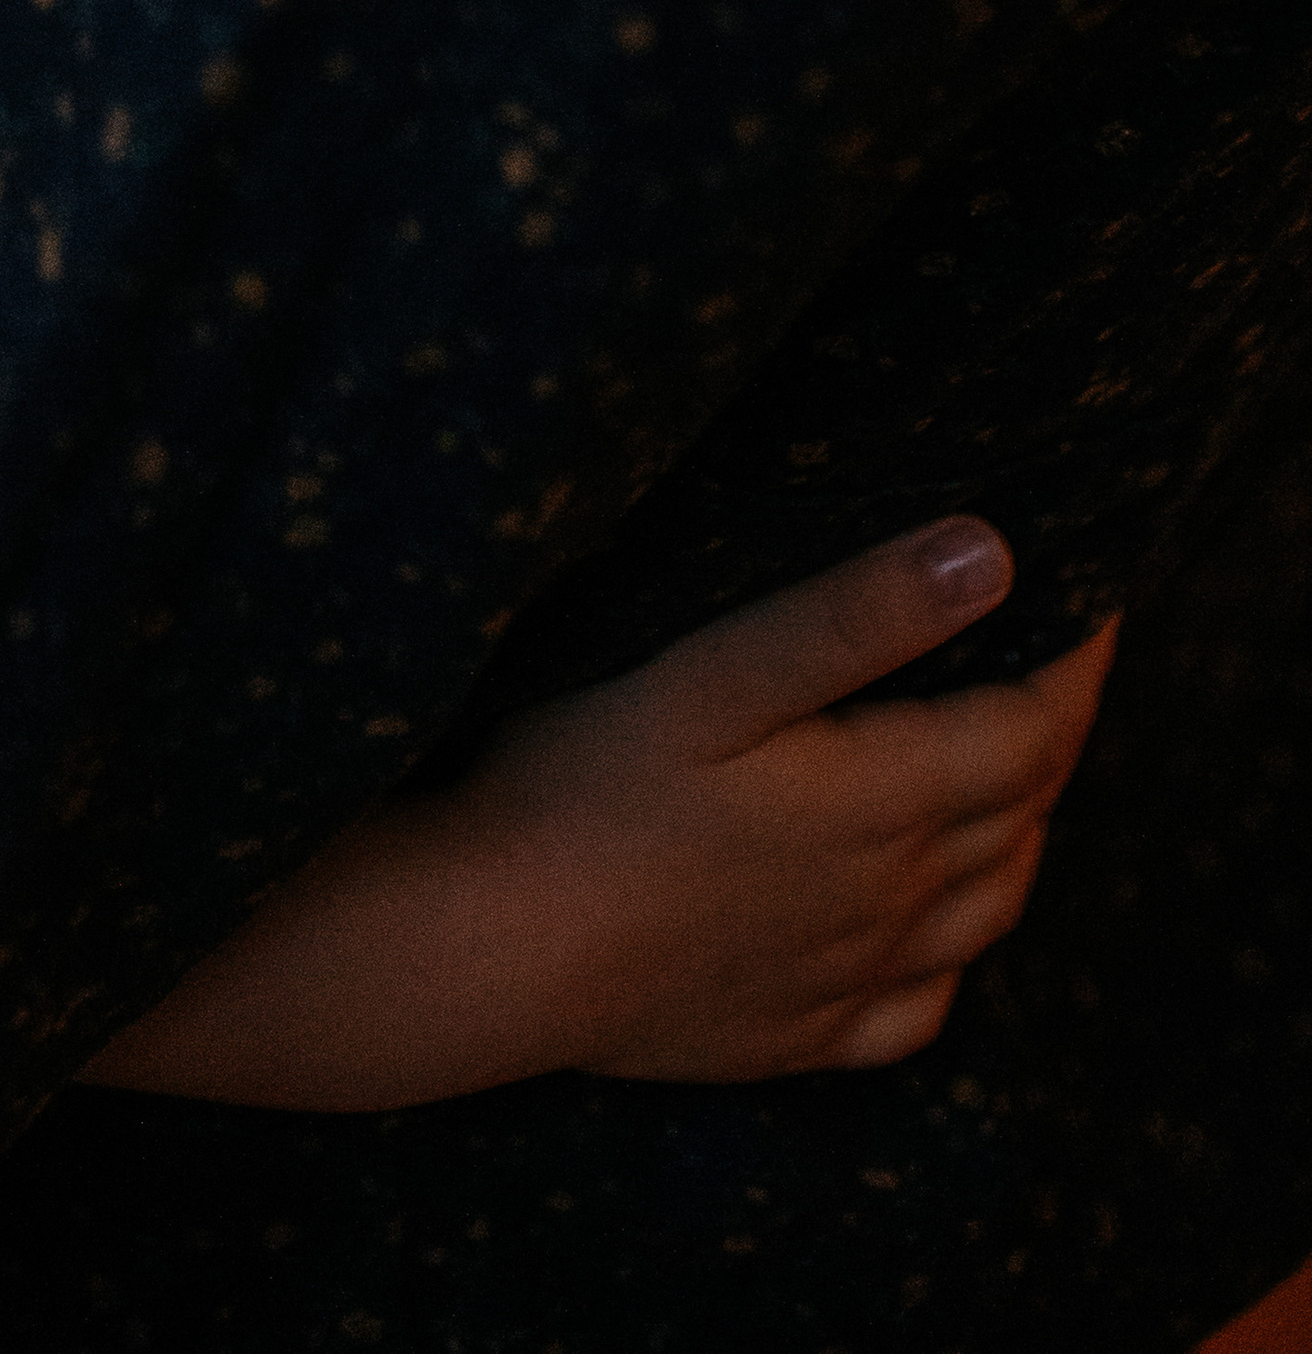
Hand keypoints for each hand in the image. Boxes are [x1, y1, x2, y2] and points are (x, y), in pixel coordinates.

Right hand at [83, 518, 1115, 1109]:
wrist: (495, 948)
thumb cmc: (589, 786)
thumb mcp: (718, 673)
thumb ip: (858, 614)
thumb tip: (992, 553)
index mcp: (885, 801)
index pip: (1034, 732)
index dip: (1072, 663)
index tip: (1089, 598)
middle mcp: (889, 897)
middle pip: (1020, 816)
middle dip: (1049, 735)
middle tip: (1046, 663)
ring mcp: (844, 974)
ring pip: (985, 912)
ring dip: (1016, 838)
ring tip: (1007, 777)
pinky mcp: (790, 1032)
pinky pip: (914, 1010)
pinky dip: (949, 960)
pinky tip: (927, 935)